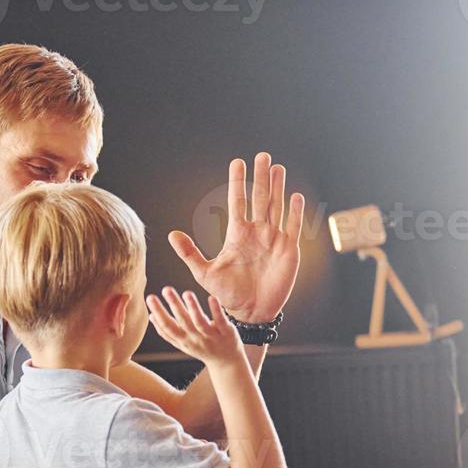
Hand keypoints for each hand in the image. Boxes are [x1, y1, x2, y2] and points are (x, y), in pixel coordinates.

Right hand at [147, 288, 243, 368]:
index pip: (167, 326)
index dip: (158, 313)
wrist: (226, 362)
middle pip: (183, 321)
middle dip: (174, 305)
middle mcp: (195, 339)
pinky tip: (212, 298)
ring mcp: (211, 336)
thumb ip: (167, 332)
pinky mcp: (225, 332)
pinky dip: (216, 310)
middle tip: (166, 289)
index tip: (150, 297)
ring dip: (193, 307)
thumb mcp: (182, 343)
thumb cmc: (202, 348)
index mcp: (183, 340)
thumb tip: (151, 316)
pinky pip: (220, 321)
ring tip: (187, 293)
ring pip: (200, 322)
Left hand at [168, 153, 304, 322]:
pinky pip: (293, 227)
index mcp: (237, 234)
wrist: (250, 312)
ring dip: (278, 188)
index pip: (237, 201)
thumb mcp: (204, 273)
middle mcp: (257, 232)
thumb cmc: (227, 294)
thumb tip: (172, 234)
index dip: (237, 182)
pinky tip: (295, 195)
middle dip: (261, 177)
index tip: (237, 162)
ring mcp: (274, 239)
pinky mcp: (289, 250)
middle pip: (259, 198)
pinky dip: (295, 212)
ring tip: (278, 167)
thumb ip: (190, 253)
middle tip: (262, 155)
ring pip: (276, 207)